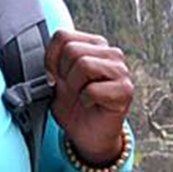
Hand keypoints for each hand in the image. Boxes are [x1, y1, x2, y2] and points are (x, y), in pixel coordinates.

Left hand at [46, 29, 132, 164]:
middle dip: (64, 75)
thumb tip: (46, 55)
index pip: (63, 36)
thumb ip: (54, 61)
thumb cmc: (74, 107)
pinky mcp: (126, 90)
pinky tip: (91, 105)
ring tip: (81, 96)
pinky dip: (86, 100)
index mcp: (94, 45)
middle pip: (72, 50)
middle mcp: (110, 53)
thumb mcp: (58, 80)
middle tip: (71, 90)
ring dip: (75, 87)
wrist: (88, 136)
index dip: (51, 58)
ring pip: (84, 65)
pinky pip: (93, 89)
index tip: (53, 76)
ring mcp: (121, 70)